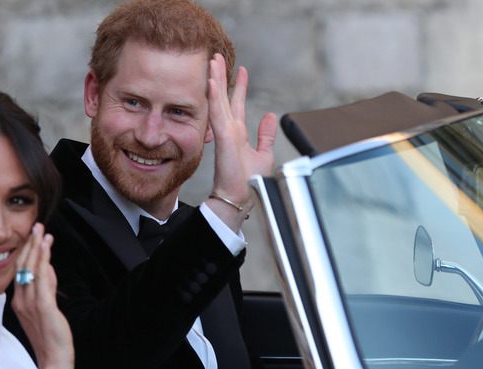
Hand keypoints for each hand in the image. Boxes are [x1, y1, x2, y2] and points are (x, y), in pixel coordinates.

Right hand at [12, 222, 73, 368]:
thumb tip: (49, 268)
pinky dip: (43, 260)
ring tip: (41, 231)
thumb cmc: (50, 337)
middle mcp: (20, 301)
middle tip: (36, 226)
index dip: (26, 251)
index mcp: (18, 301)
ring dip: (37, 248)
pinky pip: (41, 279)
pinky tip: (46, 248)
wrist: (54, 360)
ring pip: (31, 269)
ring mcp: (30, 304)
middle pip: (22, 266)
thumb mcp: (46, 308)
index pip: (20, 271)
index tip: (33, 236)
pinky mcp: (43, 307)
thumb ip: (46, 288)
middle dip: (30, 244)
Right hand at [207, 53, 277, 229]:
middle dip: (221, 76)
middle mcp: (229, 131)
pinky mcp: (223, 139)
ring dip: (215, 80)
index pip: (237, 104)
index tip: (241, 70)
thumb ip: (266, 135)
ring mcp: (224, 134)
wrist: (240, 198)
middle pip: (224, 97)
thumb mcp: (263, 154)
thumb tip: (271, 116)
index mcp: (237, 134)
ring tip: (213, 61)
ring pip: (218, 101)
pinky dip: (214, 97)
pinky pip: (217, 114)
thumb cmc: (249, 182)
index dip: (239, 86)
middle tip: (218, 56)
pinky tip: (211, 82)